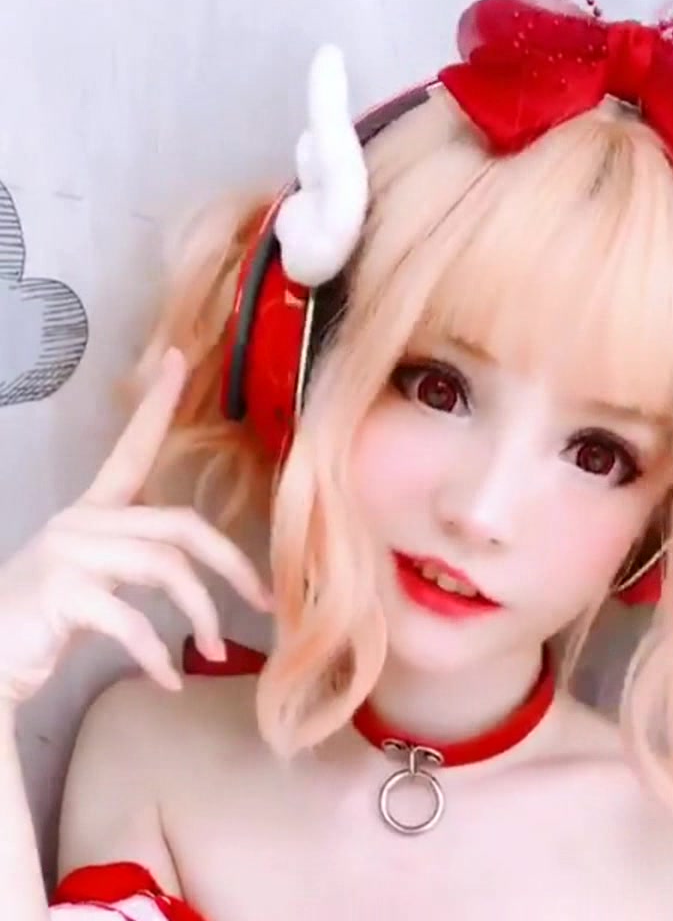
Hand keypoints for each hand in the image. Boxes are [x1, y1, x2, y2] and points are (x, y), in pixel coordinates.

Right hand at [0, 348, 271, 705]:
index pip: (132, 448)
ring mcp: (70, 553)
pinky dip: (157, 651)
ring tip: (213, 651)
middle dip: (231, 563)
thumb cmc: (48, 616)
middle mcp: (83, 521)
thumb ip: (145, 561)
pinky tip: (169, 677)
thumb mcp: (102, 579)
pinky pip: (131, 618)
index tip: (178, 358)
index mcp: (94, 511)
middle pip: (181, 525)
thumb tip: (203, 574)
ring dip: (201, 613)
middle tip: (262, 601)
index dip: (156, 405)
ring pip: (165, 567)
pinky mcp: (62, 592)